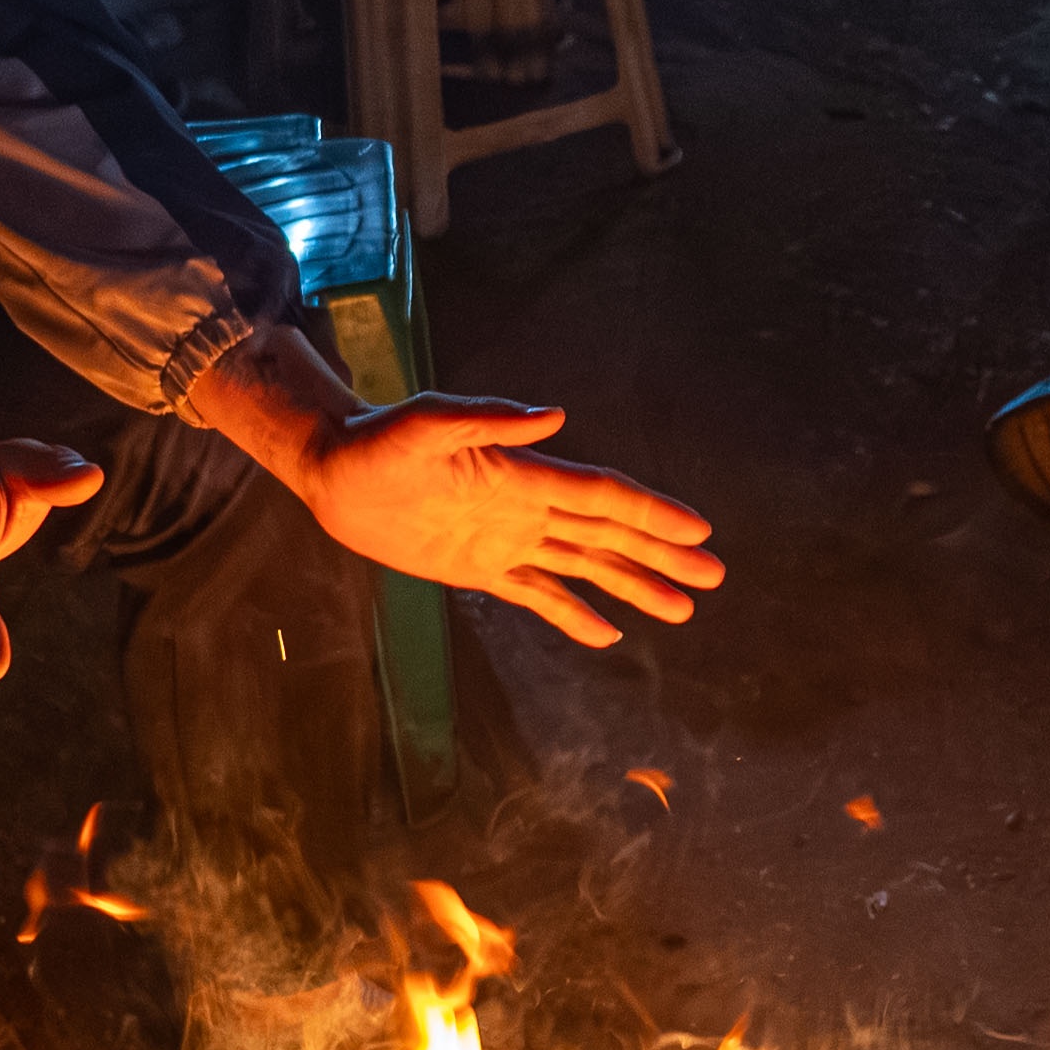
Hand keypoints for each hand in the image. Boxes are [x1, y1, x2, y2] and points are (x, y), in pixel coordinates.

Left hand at [282, 396, 723, 645]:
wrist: (335, 473)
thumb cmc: (376, 441)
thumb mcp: (426, 425)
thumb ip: (488, 420)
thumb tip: (554, 416)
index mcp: (525, 477)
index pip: (603, 498)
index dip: (653, 515)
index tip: (699, 530)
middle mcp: (528, 510)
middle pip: (610, 537)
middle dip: (663, 556)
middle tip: (714, 575)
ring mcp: (508, 542)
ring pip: (587, 569)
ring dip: (635, 587)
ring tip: (682, 609)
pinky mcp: (481, 569)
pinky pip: (539, 597)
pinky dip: (575, 616)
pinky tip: (609, 634)